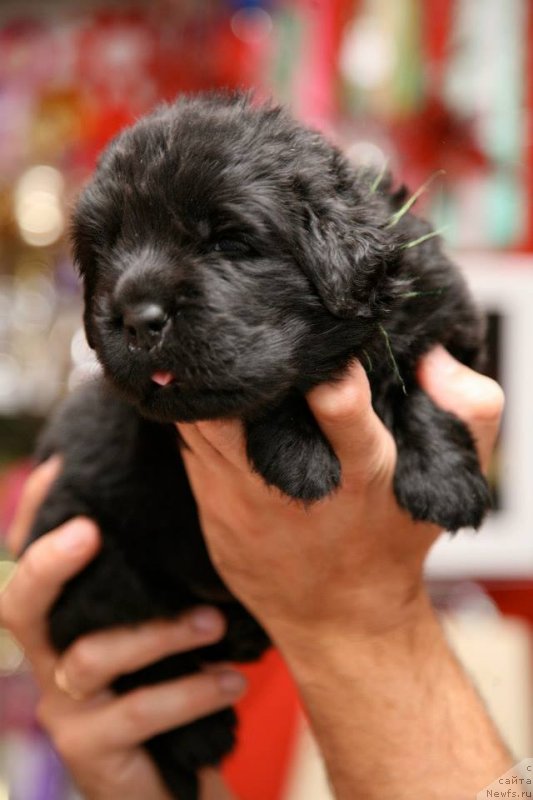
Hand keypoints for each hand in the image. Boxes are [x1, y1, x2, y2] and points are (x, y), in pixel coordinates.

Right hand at [1, 463, 240, 799]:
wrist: (178, 782)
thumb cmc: (174, 689)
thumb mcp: (164, 632)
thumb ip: (158, 585)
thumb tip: (191, 508)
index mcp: (65, 625)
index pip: (30, 562)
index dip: (34, 514)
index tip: (59, 465)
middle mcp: (50, 663)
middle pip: (20, 606)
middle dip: (47, 563)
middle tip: (90, 530)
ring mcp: (66, 711)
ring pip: (90, 657)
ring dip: (159, 633)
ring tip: (217, 624)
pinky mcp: (92, 753)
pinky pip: (138, 713)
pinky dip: (190, 691)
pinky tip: (233, 681)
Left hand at [176, 346, 503, 646]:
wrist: (341, 619)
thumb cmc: (393, 542)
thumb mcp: (448, 484)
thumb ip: (470, 415)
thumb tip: (433, 359)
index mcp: (360, 469)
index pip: (341, 407)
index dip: (325, 367)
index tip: (312, 338)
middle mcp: (294, 483)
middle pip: (246, 408)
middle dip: (241, 368)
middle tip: (239, 333)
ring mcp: (243, 498)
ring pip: (204, 421)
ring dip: (209, 387)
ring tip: (217, 355)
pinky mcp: (213, 508)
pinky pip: (189, 447)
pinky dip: (192, 416)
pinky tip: (201, 397)